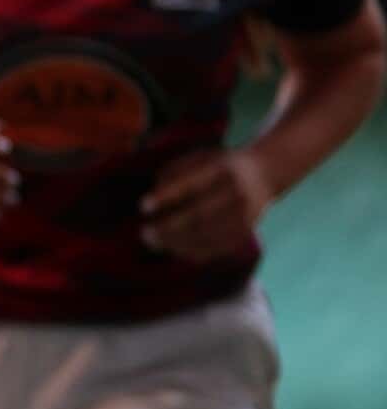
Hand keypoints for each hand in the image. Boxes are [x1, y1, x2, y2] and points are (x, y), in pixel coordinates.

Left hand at [142, 149, 269, 262]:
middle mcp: (237, 192)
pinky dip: (192, 252)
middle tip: (145, 233)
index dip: (166, 196)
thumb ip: (176, 171)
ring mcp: (245, 214)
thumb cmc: (220, 166)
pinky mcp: (247, 230)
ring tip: (154, 242)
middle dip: (167, 228)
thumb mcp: (201, 157)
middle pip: (198, 215)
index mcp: (224, 169)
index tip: (143, 206)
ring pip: (206, 235)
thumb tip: (154, 191)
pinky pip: (217, 247)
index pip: (191, 184)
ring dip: (175, 243)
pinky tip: (174, 249)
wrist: (265, 173)